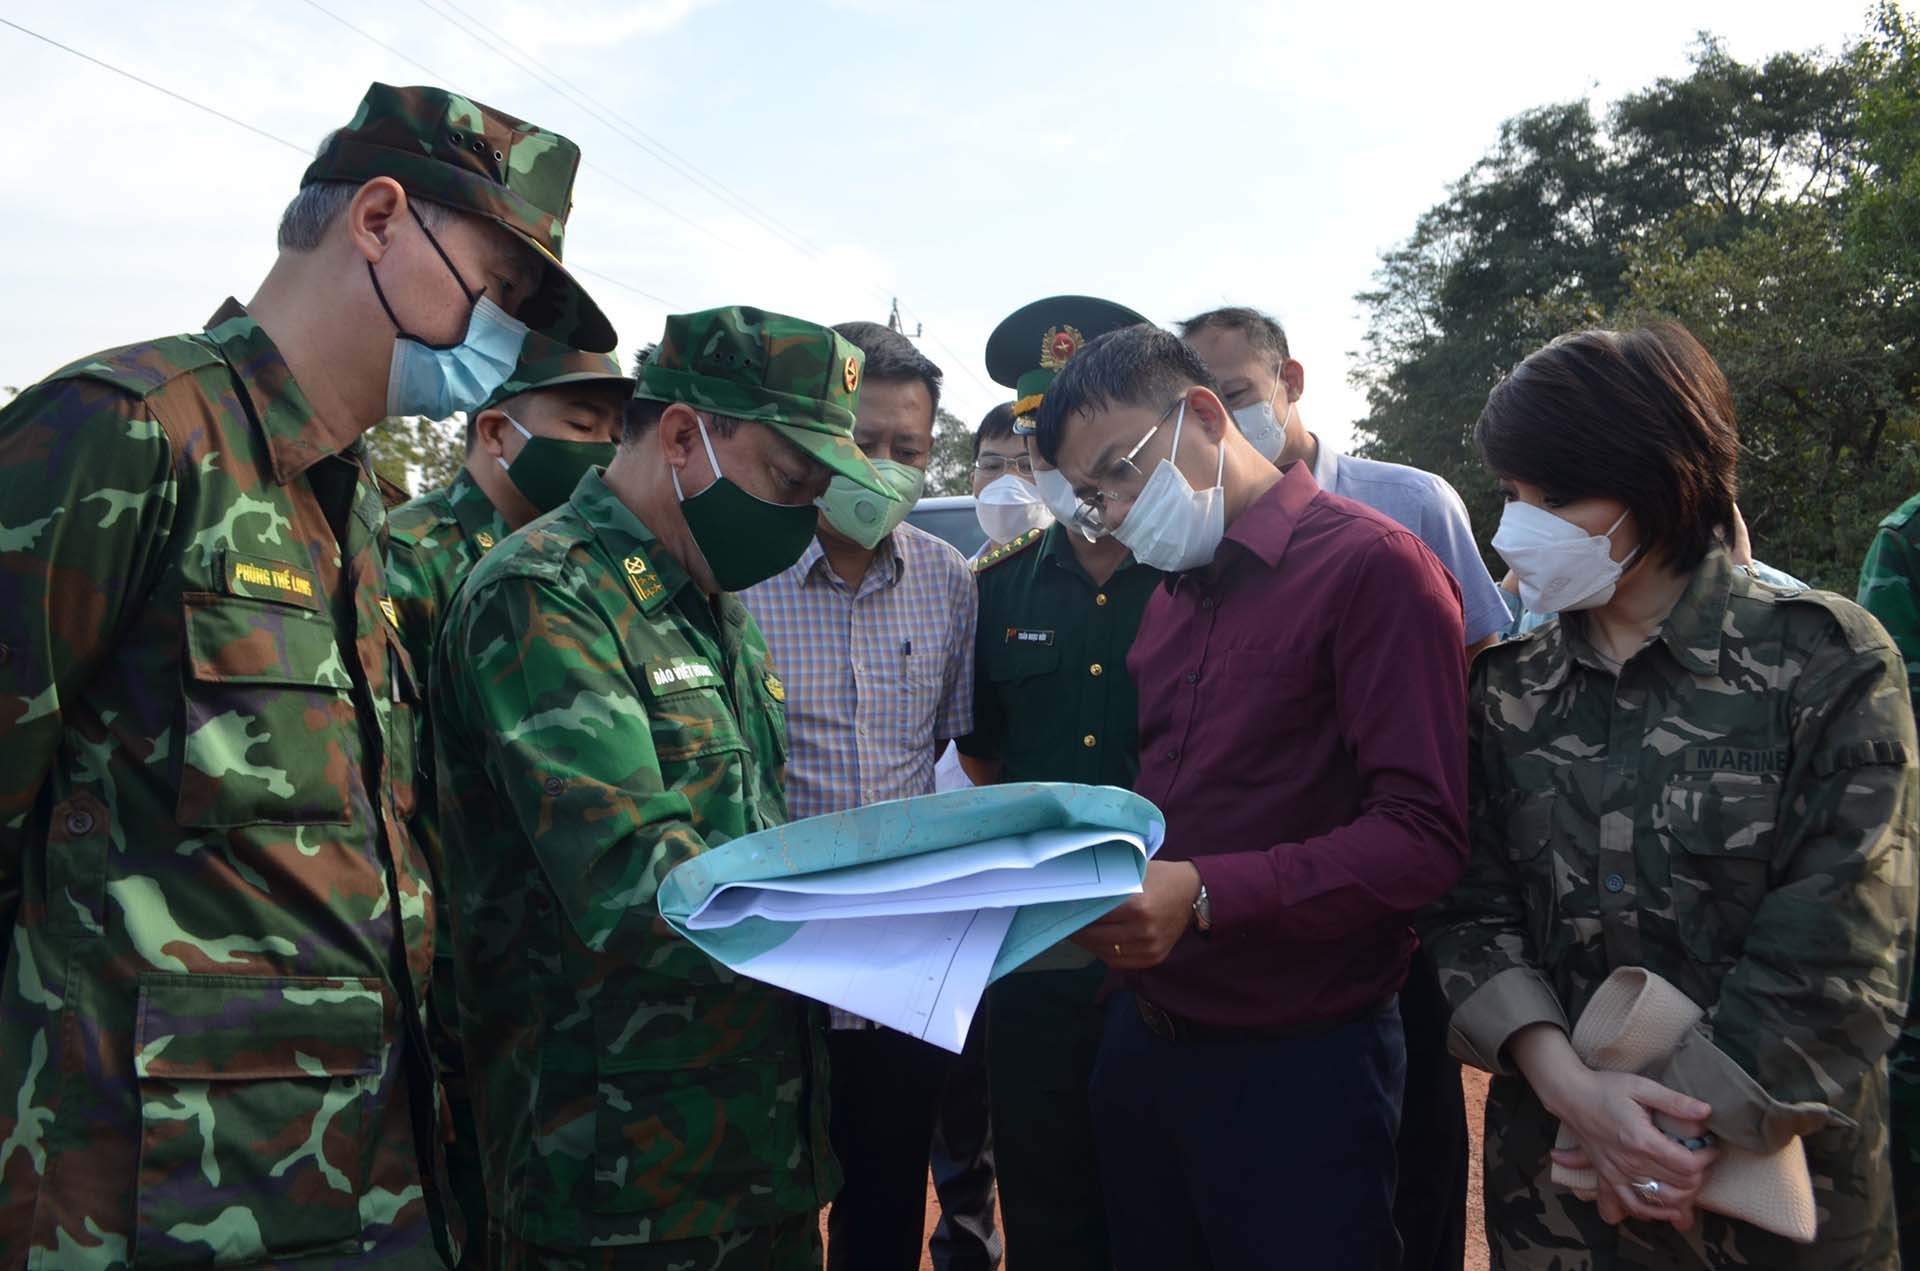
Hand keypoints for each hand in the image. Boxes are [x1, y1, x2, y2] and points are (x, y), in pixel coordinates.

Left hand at [1071, 861, 1201, 969]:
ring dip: (1087, 944)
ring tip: (1076, 933)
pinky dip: (1103, 953)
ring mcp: (1150, 948)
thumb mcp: (1135, 872)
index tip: (1061, 909)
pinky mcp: (1154, 958)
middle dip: (1077, 930)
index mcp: (1138, 906)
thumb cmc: (1160, 877)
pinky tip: (1095, 942)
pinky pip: (1119, 961)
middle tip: (1063, 922)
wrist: (1194, 893)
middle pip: (1096, 936)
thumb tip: (1077, 889)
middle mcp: (1144, 930)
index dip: (1075, 913)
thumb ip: (1110, 883)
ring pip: (1105, 952)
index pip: (1095, 915)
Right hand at [1548, 1070, 1718, 1228]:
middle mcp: (1631, 1163)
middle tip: (1703, 1157)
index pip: (1688, 1164)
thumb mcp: (1642, 1086)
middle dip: (1700, 1173)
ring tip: (1691, 1179)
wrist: (1570, 1096)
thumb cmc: (1605, 1088)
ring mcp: (1619, 1174)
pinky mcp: (1609, 1177)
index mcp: (1642, 1140)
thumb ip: (1675, 1101)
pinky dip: (1652, 1212)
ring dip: (1684, 1195)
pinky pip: (1632, 1205)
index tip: (1711, 1145)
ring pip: (1662, 1200)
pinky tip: (1665, 1207)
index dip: (1707, 1157)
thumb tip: (1707, 1112)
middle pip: (1681, 1184)